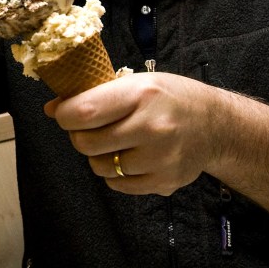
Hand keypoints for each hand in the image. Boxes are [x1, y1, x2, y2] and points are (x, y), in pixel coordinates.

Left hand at [47, 72, 222, 195]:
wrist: (217, 126)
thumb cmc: (170, 99)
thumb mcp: (136, 83)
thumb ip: (95, 95)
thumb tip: (52, 109)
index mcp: (142, 94)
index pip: (83, 112)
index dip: (65, 115)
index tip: (65, 114)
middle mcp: (152, 127)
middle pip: (86, 143)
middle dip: (81, 136)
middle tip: (93, 129)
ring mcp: (159, 159)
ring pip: (99, 166)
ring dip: (99, 156)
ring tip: (117, 142)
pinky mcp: (164, 182)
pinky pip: (117, 184)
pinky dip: (116, 173)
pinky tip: (132, 157)